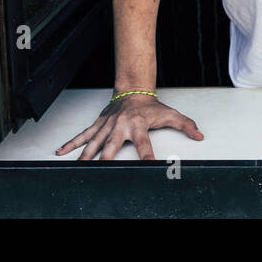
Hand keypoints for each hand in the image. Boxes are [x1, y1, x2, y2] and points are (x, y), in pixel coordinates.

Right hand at [55, 92, 203, 160]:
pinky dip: (71, 143)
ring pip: (94, 143)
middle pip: (112, 146)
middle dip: (107, 158)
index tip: (148, 165)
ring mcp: (107, 127)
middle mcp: (120, 128)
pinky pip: (83, 135)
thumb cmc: (151, 107)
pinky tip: (61, 151)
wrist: (133, 91)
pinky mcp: (98, 126)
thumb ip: (186, 125)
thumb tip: (200, 135)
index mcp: (138, 126)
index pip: (144, 144)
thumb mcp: (170, 115)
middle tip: (102, 170)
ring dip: (85, 156)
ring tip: (79, 167)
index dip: (147, 155)